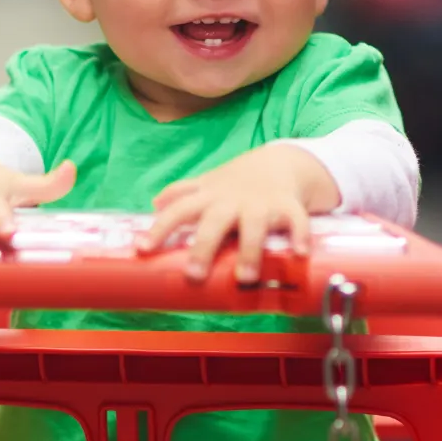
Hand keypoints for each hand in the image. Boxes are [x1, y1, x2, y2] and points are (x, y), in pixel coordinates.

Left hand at [137, 145, 339, 283]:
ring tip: (244, 278)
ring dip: (249, 250)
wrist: (282, 161)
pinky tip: (299, 254)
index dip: (159, 229)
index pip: (178, 211)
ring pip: (254, 225)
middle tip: (194, 275)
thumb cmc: (237, 182)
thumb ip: (182, 193)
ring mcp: (261, 203)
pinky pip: (296, 221)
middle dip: (203, 247)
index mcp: (208, 197)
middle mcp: (232, 201)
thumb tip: (154, 204)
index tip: (143, 249)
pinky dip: (299, 236)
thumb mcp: (207, 184)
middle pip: (214, 222)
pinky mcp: (289, 206)